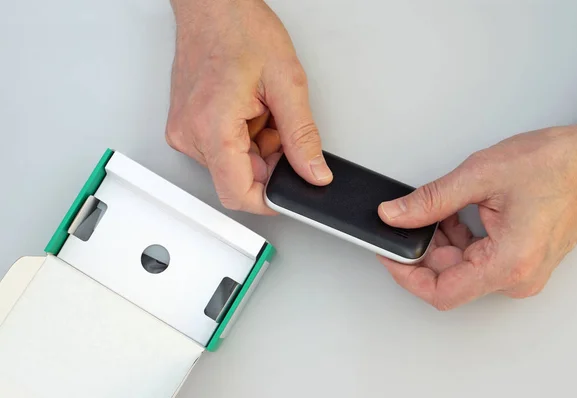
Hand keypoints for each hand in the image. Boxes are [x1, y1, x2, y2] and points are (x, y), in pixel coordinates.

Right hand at [166, 0, 332, 213]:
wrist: (212, 4)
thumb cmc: (240, 29)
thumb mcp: (287, 83)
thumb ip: (302, 136)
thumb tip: (313, 172)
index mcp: (211, 127)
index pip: (237, 193)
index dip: (269, 201)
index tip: (289, 194)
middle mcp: (190, 134)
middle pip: (238, 178)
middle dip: (269, 160)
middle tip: (279, 125)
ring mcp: (185, 130)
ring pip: (232, 164)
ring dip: (257, 146)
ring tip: (262, 108)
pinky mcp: (187, 125)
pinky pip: (221, 148)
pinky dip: (244, 137)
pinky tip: (249, 108)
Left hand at [378, 113, 576, 309]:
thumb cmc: (556, 165)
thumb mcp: (480, 176)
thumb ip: (430, 201)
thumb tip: (396, 215)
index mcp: (508, 263)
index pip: (440, 292)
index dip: (406, 275)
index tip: (388, 255)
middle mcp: (518, 277)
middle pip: (448, 278)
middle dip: (423, 249)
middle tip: (409, 219)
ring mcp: (521, 271)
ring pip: (461, 268)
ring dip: (440, 241)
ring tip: (440, 208)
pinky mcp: (521, 261)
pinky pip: (477, 260)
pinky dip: (458, 239)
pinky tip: (454, 214)